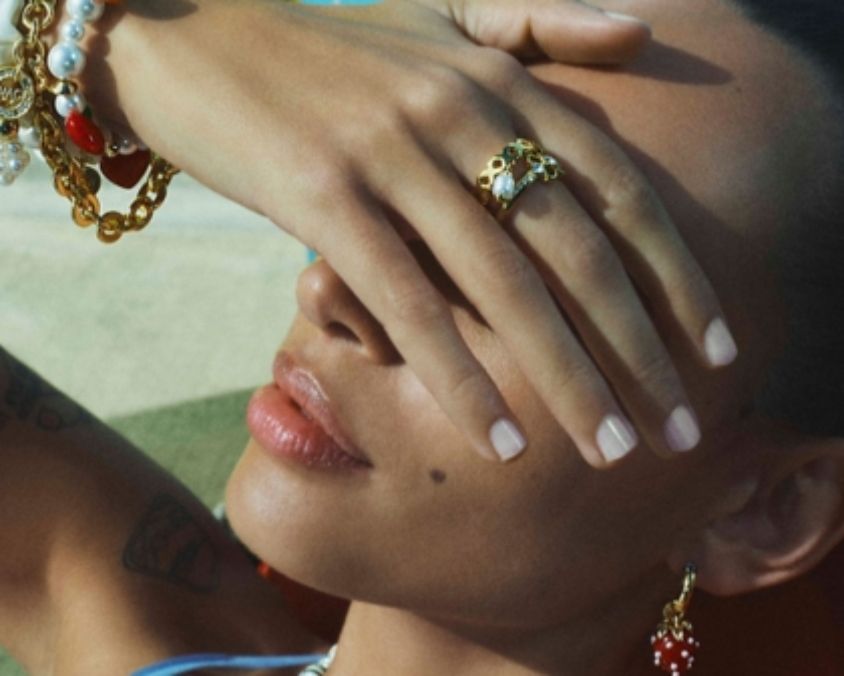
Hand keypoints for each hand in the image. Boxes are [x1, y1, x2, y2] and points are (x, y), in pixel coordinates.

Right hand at [88, 0, 736, 466]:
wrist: (201, 39)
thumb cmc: (332, 53)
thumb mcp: (442, 19)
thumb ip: (541, 26)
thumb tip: (641, 32)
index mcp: (498, 79)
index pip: (618, 190)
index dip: (677, 276)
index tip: (715, 351)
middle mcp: (460, 113)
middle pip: (576, 251)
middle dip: (638, 349)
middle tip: (678, 430)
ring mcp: (391, 155)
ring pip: (503, 285)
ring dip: (565, 380)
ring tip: (611, 452)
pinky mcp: (324, 196)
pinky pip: (407, 300)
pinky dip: (457, 376)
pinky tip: (498, 440)